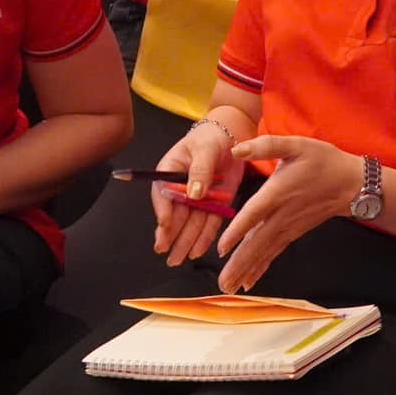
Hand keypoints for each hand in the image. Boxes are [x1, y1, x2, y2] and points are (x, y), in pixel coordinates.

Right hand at [151, 121, 246, 265]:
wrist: (231, 135)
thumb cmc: (211, 137)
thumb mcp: (204, 149)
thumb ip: (199, 170)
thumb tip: (194, 193)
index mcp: (170, 171)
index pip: (163, 193)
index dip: (163, 209)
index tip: (164, 224)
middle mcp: (182, 188)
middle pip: (175, 213)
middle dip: (170, 233)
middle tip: (165, 250)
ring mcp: (198, 198)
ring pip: (190, 223)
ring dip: (184, 241)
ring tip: (177, 259)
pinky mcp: (215, 203)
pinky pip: (208, 222)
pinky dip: (203, 237)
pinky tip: (196, 251)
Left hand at [215, 136, 361, 292]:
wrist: (352, 184)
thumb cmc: (323, 161)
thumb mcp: (296, 145)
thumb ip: (265, 145)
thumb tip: (236, 149)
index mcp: (278, 192)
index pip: (254, 214)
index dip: (238, 231)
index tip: (222, 248)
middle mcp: (281, 215)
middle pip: (257, 242)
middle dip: (239, 264)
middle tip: (222, 284)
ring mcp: (288, 227)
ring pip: (264, 252)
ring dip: (246, 271)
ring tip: (228, 287)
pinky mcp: (293, 233)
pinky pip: (273, 253)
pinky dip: (260, 268)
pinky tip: (248, 281)